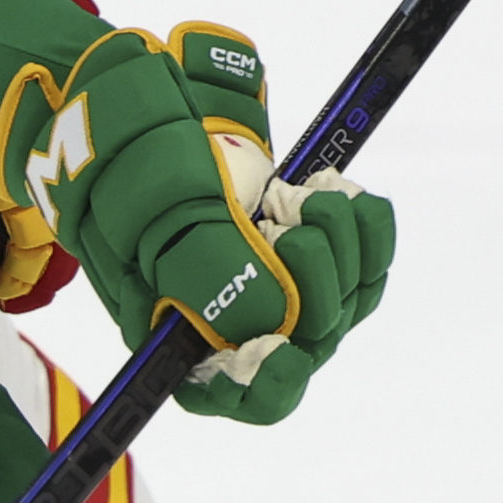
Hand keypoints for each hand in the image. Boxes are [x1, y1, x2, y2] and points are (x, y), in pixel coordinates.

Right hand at [0, 23, 394, 424]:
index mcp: (181, 336)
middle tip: (280, 216)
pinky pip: (370, 260)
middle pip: (307, 339)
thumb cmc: (132, 165)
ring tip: (300, 194)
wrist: (149, 107)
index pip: (233, 395)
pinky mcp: (320, 252)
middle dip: (308, 274)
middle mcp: (237, 324)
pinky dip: (365, 223)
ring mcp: (283, 288)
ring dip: (340, 241)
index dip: (264, 386)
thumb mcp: (155, 209)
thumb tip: (269, 321)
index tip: (283, 353)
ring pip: (348, 299)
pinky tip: (334, 191)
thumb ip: (205, 270)